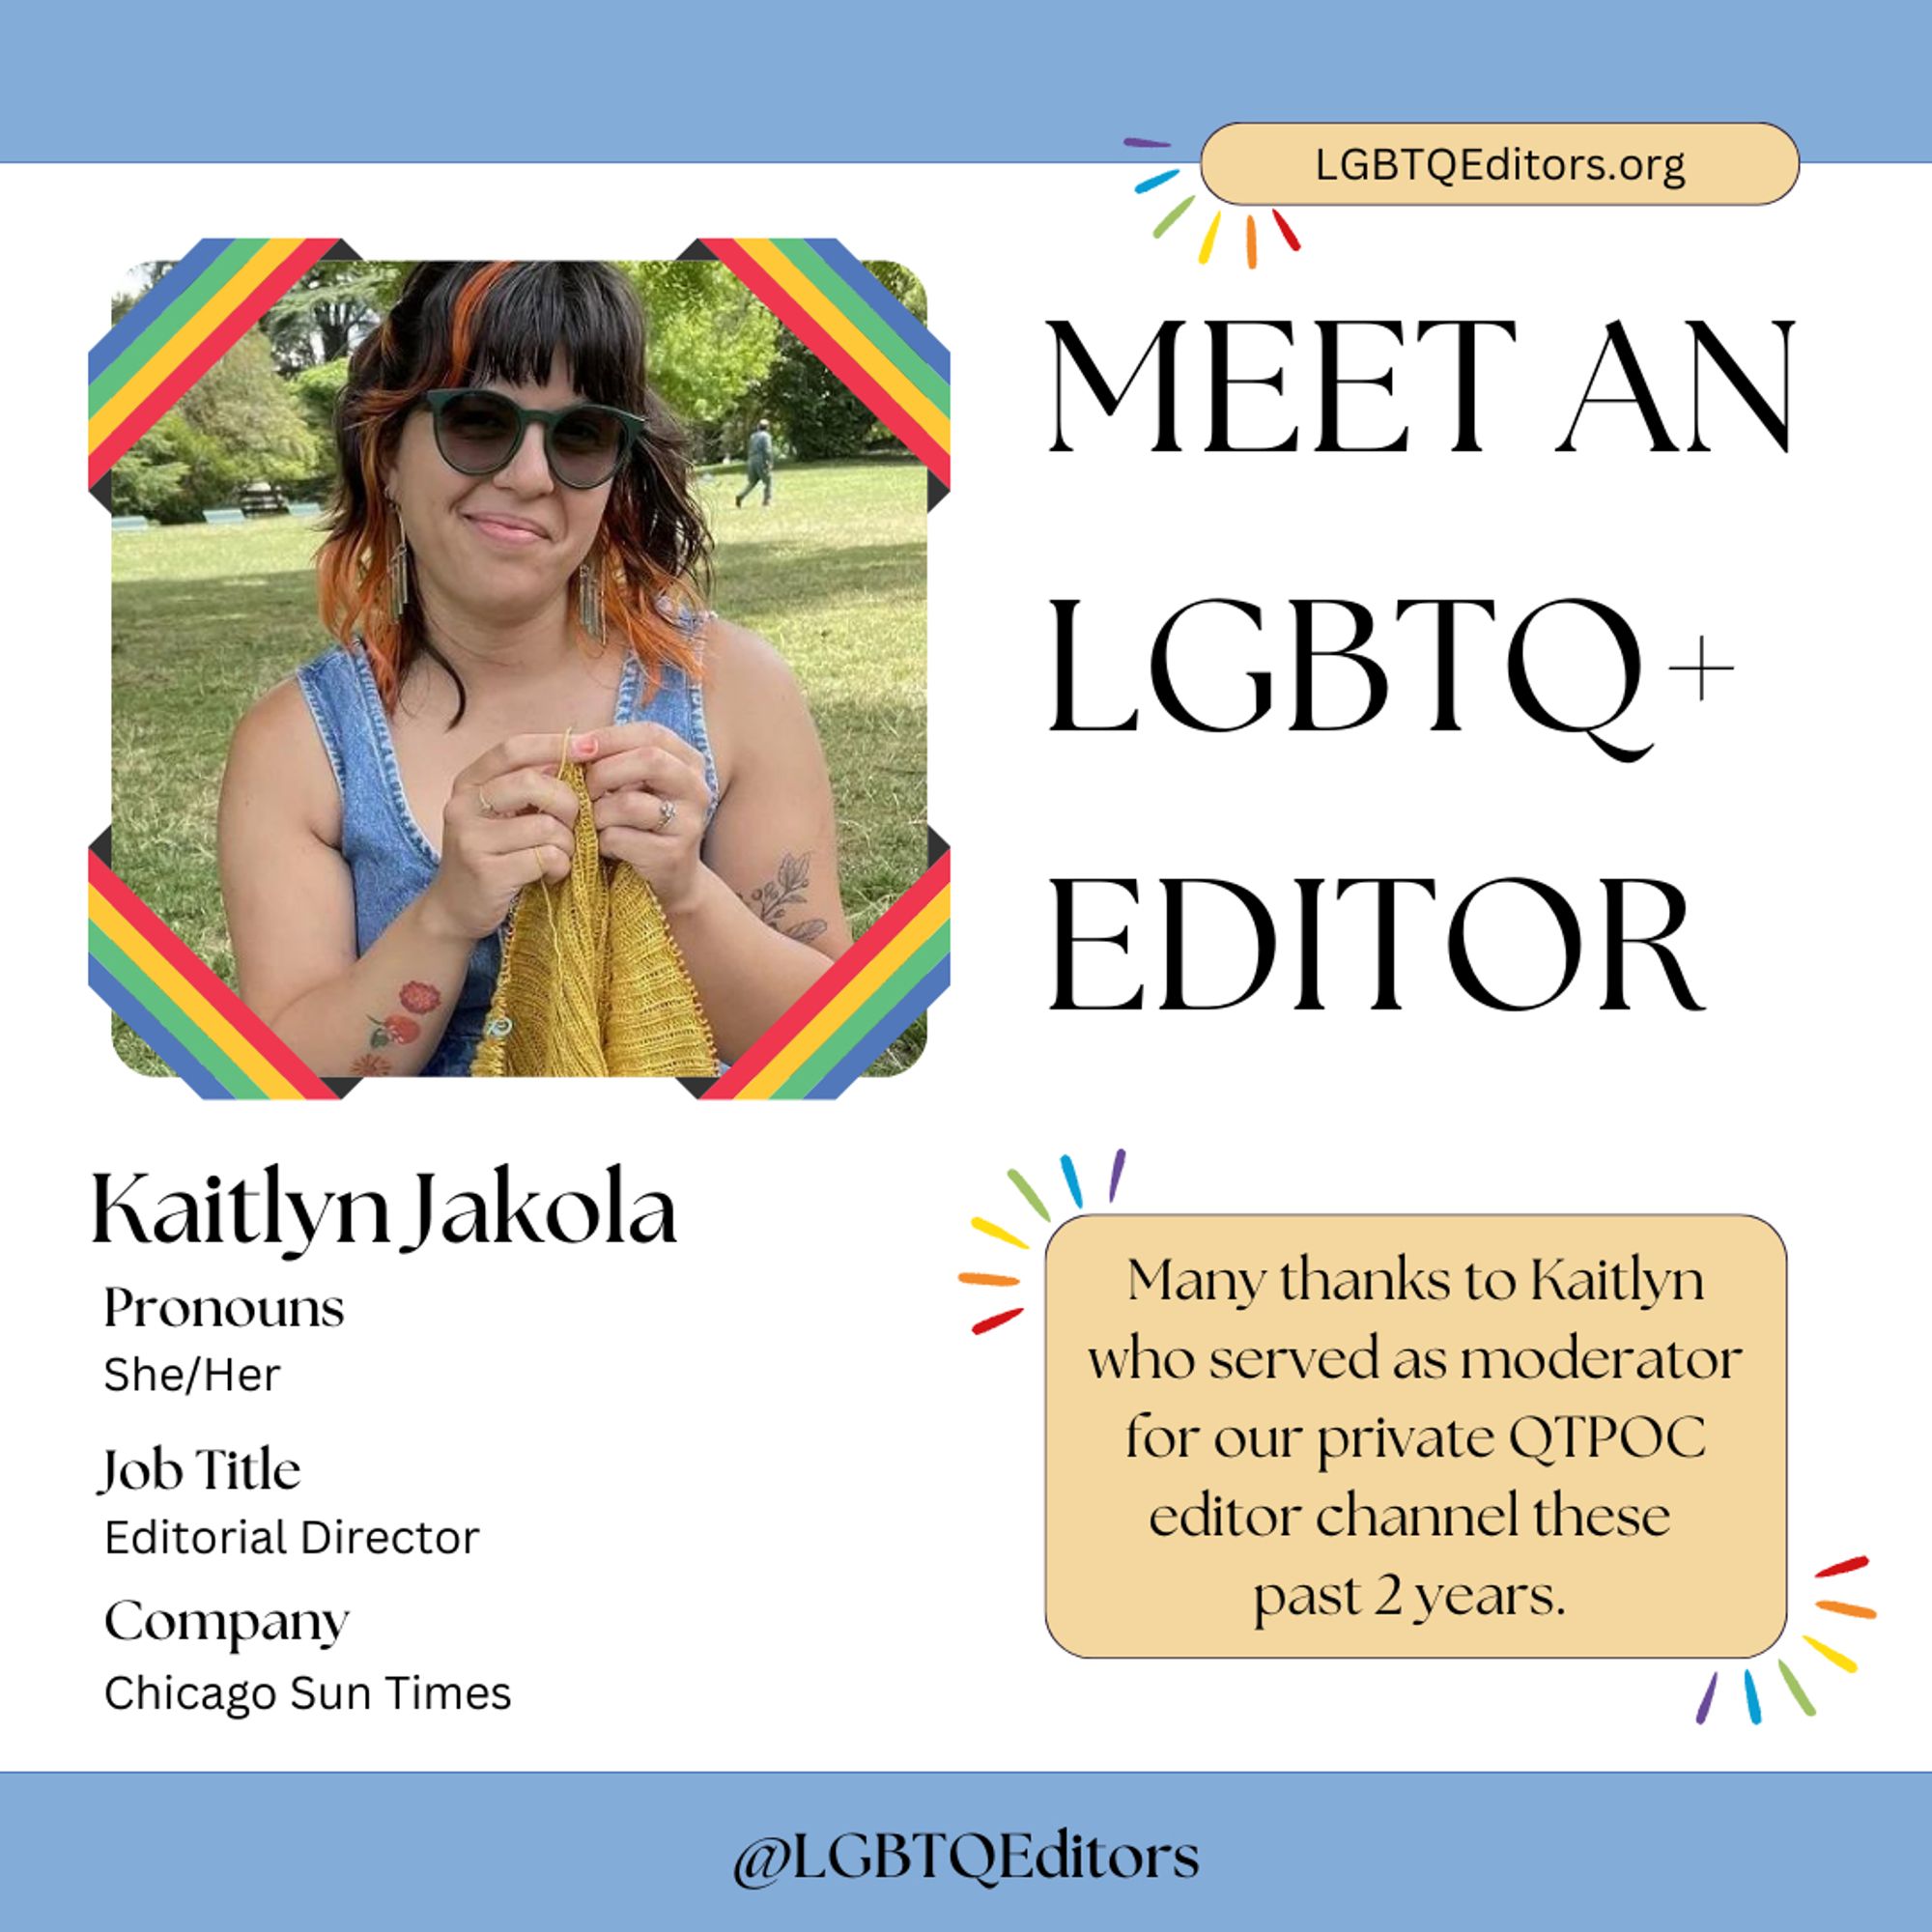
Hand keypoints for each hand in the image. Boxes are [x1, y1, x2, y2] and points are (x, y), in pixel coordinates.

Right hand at [421, 734, 582, 941]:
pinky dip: (560, 866)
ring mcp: (471, 839)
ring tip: (559, 856)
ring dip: (567, 843)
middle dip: (568, 802)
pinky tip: (549, 874)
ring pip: (546, 826)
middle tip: (573, 825)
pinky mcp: (487, 872)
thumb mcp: (500, 815)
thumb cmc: (491, 856)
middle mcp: (463, 806)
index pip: (513, 749)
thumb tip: (578, 755)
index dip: (554, 744)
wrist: (453, 909)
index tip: (591, 746)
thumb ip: (528, 788)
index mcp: (468, 783)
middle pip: (533, 783)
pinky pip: (546, 857)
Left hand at [582, 722, 709, 915]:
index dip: (611, 737)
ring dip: (597, 813)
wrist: (670, 880)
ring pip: (628, 803)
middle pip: (648, 760)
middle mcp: (696, 788)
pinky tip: (607, 848)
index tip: (577, 747)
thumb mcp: (634, 786)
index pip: (651, 734)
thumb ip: (613, 761)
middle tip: (584, 789)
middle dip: (603, 772)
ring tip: (595, 824)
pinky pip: (620, 838)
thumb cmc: (642, 825)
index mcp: (688, 762)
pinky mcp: (673, 855)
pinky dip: (602, 842)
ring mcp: (689, 823)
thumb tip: (568, 746)